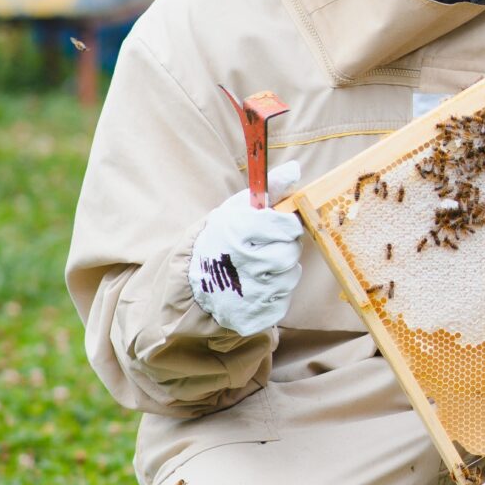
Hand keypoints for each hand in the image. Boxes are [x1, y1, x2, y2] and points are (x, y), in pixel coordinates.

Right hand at [188, 162, 303, 336]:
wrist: (189, 284)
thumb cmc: (218, 241)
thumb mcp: (236, 209)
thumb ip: (268, 189)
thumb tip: (294, 169)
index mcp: (238, 231)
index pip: (287, 225)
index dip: (285, 226)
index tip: (276, 227)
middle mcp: (245, 262)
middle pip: (291, 253)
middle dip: (282, 249)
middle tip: (264, 249)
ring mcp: (250, 292)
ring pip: (290, 277)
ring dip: (280, 272)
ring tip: (257, 268)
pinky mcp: (255, 315)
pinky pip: (283, 301)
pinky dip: (274, 294)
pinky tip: (255, 287)